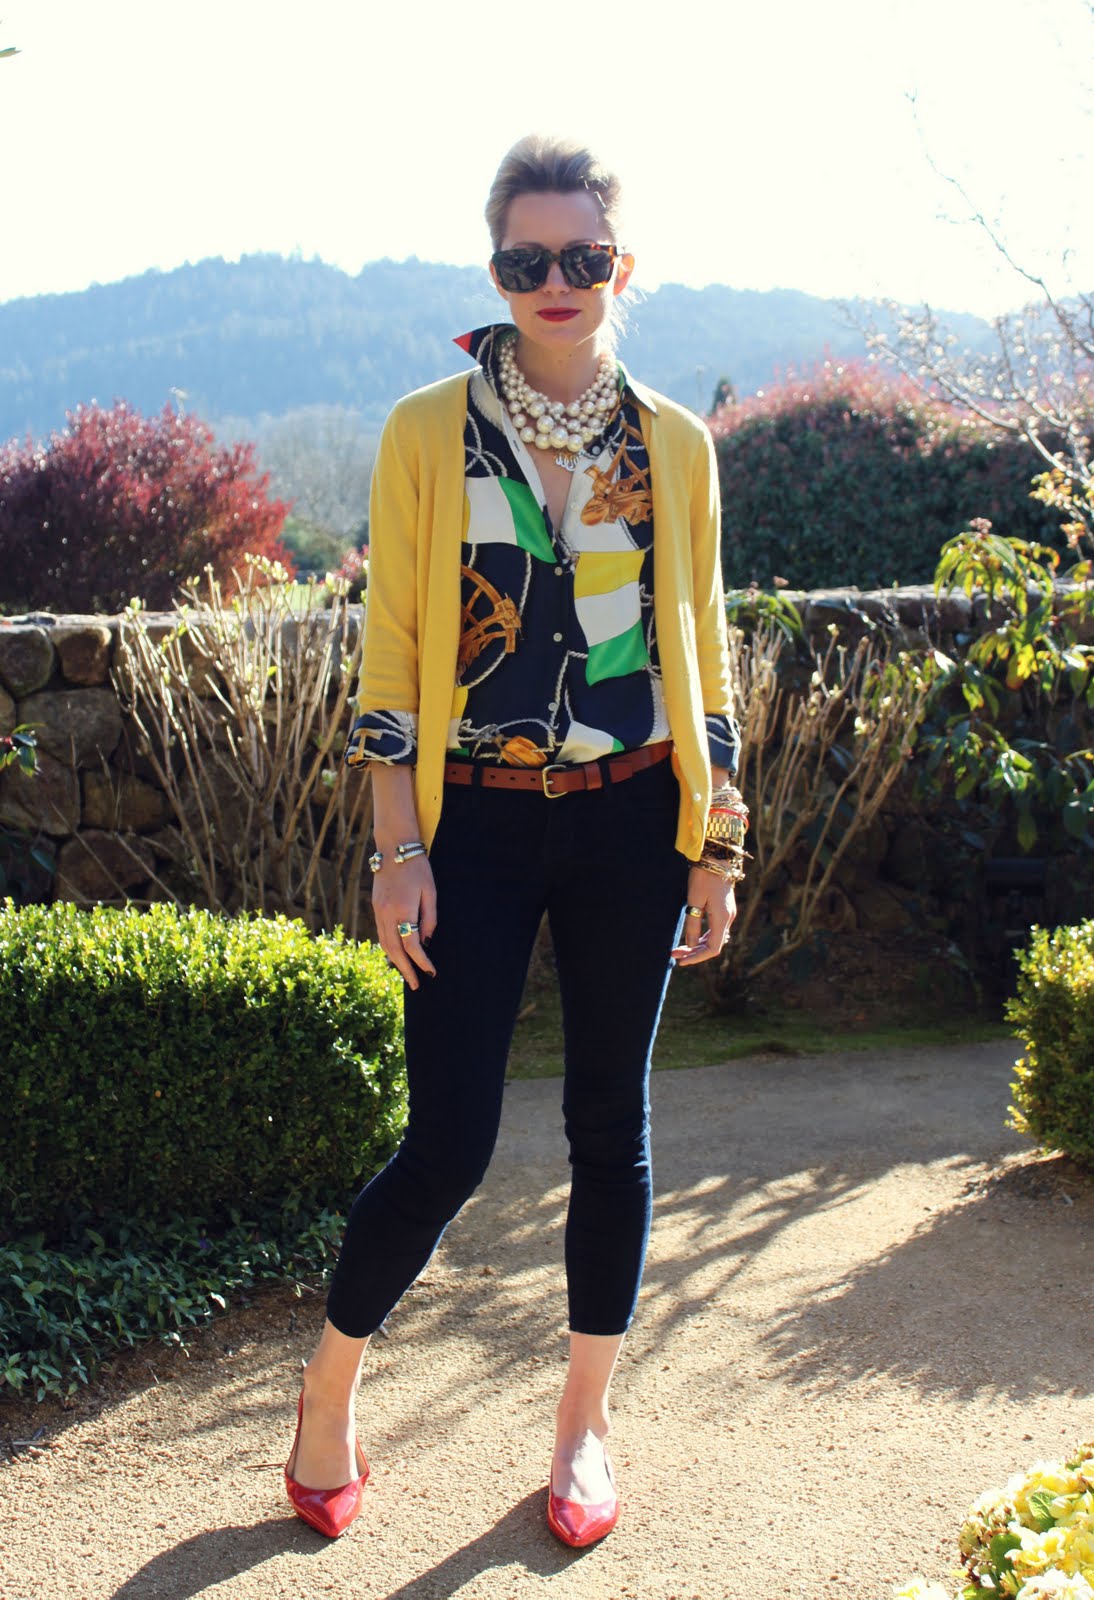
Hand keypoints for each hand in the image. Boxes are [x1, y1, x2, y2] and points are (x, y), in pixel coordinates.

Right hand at [371, 855, 436, 989]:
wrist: (394, 847)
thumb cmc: (418, 868)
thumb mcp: (431, 892)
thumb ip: (430, 918)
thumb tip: (426, 941)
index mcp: (403, 911)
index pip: (412, 946)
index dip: (422, 962)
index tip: (431, 972)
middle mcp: (387, 914)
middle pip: (395, 951)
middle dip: (405, 970)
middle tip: (416, 985)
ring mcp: (378, 911)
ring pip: (384, 944)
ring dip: (395, 961)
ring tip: (406, 973)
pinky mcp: (375, 907)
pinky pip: (380, 933)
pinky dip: (388, 948)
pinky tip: (396, 954)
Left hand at [670, 867, 736, 966]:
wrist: (717, 857)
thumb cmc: (703, 877)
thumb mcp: (694, 901)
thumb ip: (693, 924)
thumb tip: (692, 945)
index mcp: (722, 918)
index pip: (713, 949)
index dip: (697, 958)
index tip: (681, 961)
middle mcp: (729, 918)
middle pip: (713, 945)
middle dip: (694, 952)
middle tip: (674, 955)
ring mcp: (729, 913)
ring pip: (715, 938)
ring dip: (698, 945)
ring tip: (679, 948)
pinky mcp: (725, 908)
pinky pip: (716, 929)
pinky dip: (704, 937)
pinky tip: (692, 938)